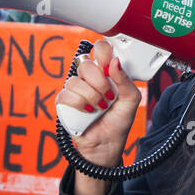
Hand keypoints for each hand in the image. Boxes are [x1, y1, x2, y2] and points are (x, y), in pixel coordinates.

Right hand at [55, 38, 141, 194]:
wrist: (107, 145)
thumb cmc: (118, 121)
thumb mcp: (131, 100)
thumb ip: (125, 80)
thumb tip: (115, 61)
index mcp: (105, 72)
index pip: (100, 49)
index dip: (103, 51)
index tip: (109, 64)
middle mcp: (89, 78)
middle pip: (85, 63)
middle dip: (100, 81)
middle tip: (109, 96)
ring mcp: (75, 89)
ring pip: (75, 80)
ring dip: (91, 96)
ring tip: (100, 107)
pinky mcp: (64, 102)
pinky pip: (65, 94)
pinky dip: (79, 104)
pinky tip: (88, 111)